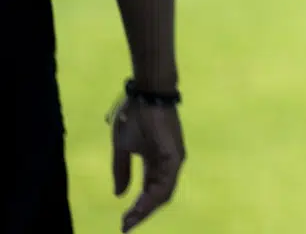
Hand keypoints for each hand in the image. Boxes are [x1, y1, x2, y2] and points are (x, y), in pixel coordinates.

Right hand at [111, 100, 184, 231]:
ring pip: (163, 193)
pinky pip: (166, 182)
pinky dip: (154, 197)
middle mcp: (167, 163)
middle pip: (157, 196)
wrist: (145, 94)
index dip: (137, 207)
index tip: (123, 223)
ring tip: (131, 221)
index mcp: (155, 161)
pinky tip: (142, 207)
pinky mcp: (175, 155)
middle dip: (141, 213)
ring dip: (147, 209)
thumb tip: (119, 194)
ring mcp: (173, 159)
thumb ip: (122, 170)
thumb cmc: (134, 115)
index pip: (148, 191)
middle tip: (126, 227)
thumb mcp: (122, 147)